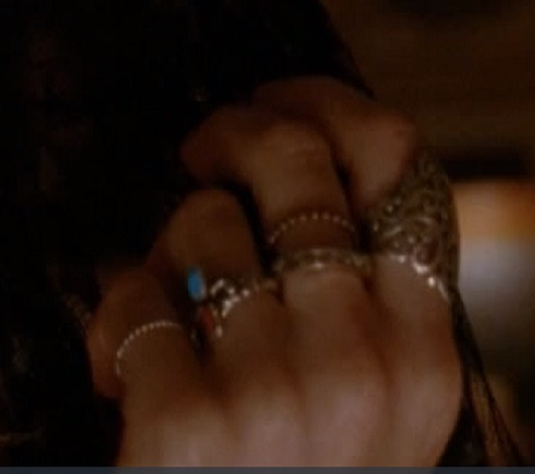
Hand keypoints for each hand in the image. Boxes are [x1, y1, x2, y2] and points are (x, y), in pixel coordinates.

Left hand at [87, 77, 463, 466]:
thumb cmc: (288, 470)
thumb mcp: (360, 389)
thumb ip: (347, 291)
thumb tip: (295, 142)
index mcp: (423, 351)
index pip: (399, 163)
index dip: (326, 104)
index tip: (275, 98)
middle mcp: (364, 363)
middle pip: (290, 158)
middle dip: (228, 135)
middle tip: (197, 156)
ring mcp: (278, 390)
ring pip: (198, 221)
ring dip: (164, 256)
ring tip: (171, 329)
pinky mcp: (189, 418)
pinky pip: (129, 295)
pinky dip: (111, 326)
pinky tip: (125, 386)